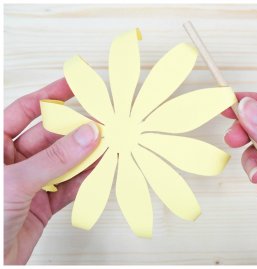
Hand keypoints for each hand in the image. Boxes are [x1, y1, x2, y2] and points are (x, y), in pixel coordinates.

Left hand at [4, 78, 99, 264]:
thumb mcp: (16, 182)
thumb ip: (55, 159)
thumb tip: (85, 135)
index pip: (23, 111)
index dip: (49, 96)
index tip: (74, 84)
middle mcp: (10, 162)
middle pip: (50, 137)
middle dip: (76, 131)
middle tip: (103, 124)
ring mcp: (27, 183)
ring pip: (63, 162)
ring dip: (85, 157)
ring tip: (109, 146)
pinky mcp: (40, 205)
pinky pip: (68, 187)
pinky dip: (85, 181)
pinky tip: (100, 172)